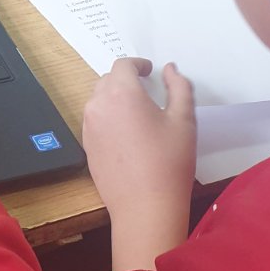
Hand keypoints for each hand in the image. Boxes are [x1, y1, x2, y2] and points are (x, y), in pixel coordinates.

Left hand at [82, 57, 195, 270]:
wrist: (144, 206)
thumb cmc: (169, 162)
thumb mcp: (184, 120)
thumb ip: (179, 87)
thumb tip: (170, 70)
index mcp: (122, 93)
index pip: (123, 65)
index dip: (138, 64)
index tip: (149, 70)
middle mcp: (99, 105)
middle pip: (108, 80)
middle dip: (126, 80)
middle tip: (146, 90)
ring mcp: (89, 126)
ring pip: (98, 100)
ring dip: (114, 97)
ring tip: (136, 111)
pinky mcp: (86, 145)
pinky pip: (95, 120)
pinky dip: (108, 117)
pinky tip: (126, 133)